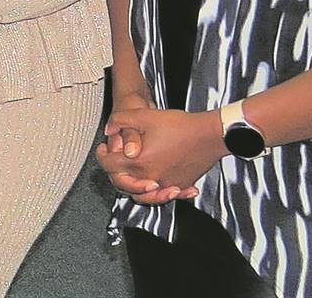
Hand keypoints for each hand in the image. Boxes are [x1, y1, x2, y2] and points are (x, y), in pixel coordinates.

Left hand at [98, 105, 220, 204]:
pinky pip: (163, 194)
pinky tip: (158, 183)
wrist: (210, 135)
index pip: (109, 165)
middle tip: (114, 161)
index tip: (102, 149)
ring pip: (142, 195)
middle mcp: (150, 177)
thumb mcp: (145, 116)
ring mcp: (166, 184)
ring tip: (132, 176)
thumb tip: (109, 129)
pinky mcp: (180, 185)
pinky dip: (157, 190)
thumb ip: (121, 121)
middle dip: (114, 172)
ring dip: (134, 186)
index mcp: (138, 162)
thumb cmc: (182, 126)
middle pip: (122, 184)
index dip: (101, 155)